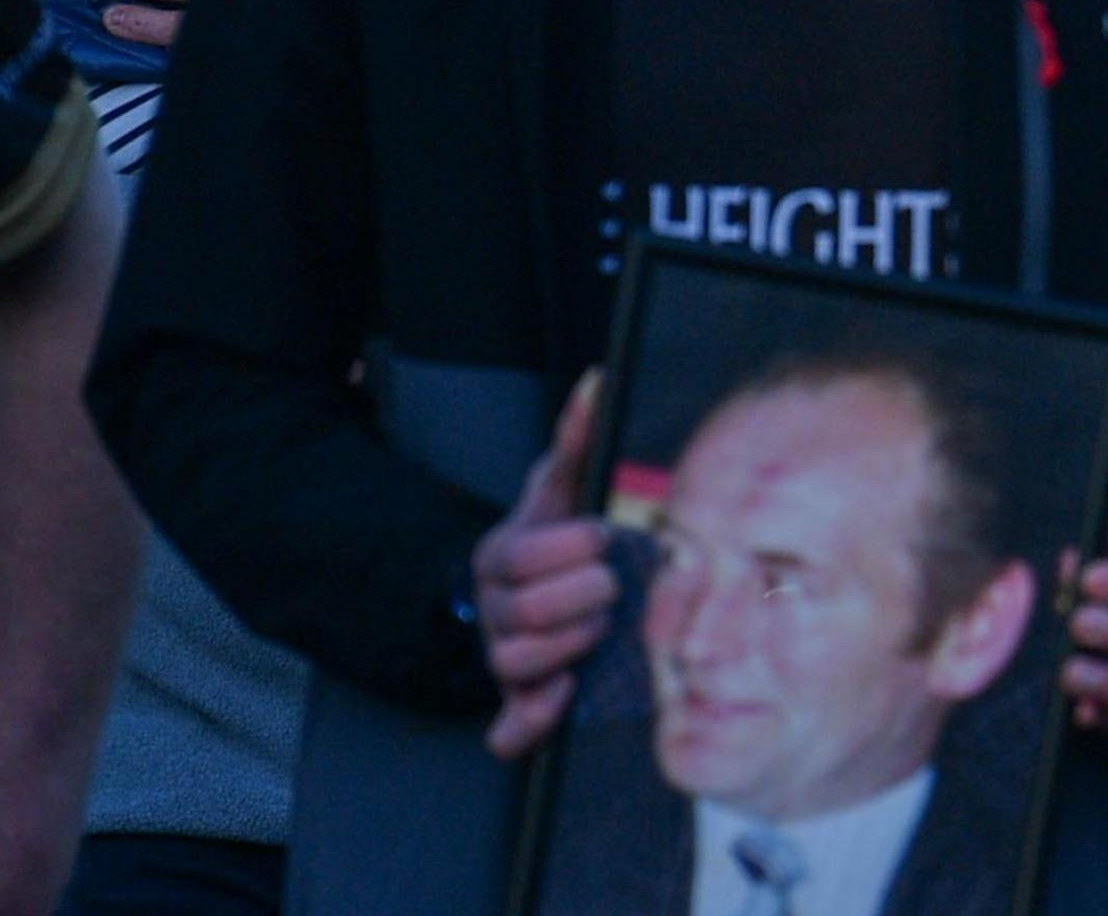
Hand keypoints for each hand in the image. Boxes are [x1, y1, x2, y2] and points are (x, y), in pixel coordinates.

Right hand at [476, 370, 611, 758]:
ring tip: (600, 630)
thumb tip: (602, 380)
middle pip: (524, 613)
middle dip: (580, 597)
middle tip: (613, 586)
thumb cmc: (559, 535)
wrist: (533, 594)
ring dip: (566, 648)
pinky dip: (529, 721)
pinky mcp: (514, 700)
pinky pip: (505, 728)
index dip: (571, 547)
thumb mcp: (566, 486)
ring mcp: (500, 656)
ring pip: (513, 664)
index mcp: (501, 555)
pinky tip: (563, 698)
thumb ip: (581, 438)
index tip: (607, 534)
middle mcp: (493, 609)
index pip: (524, 555)